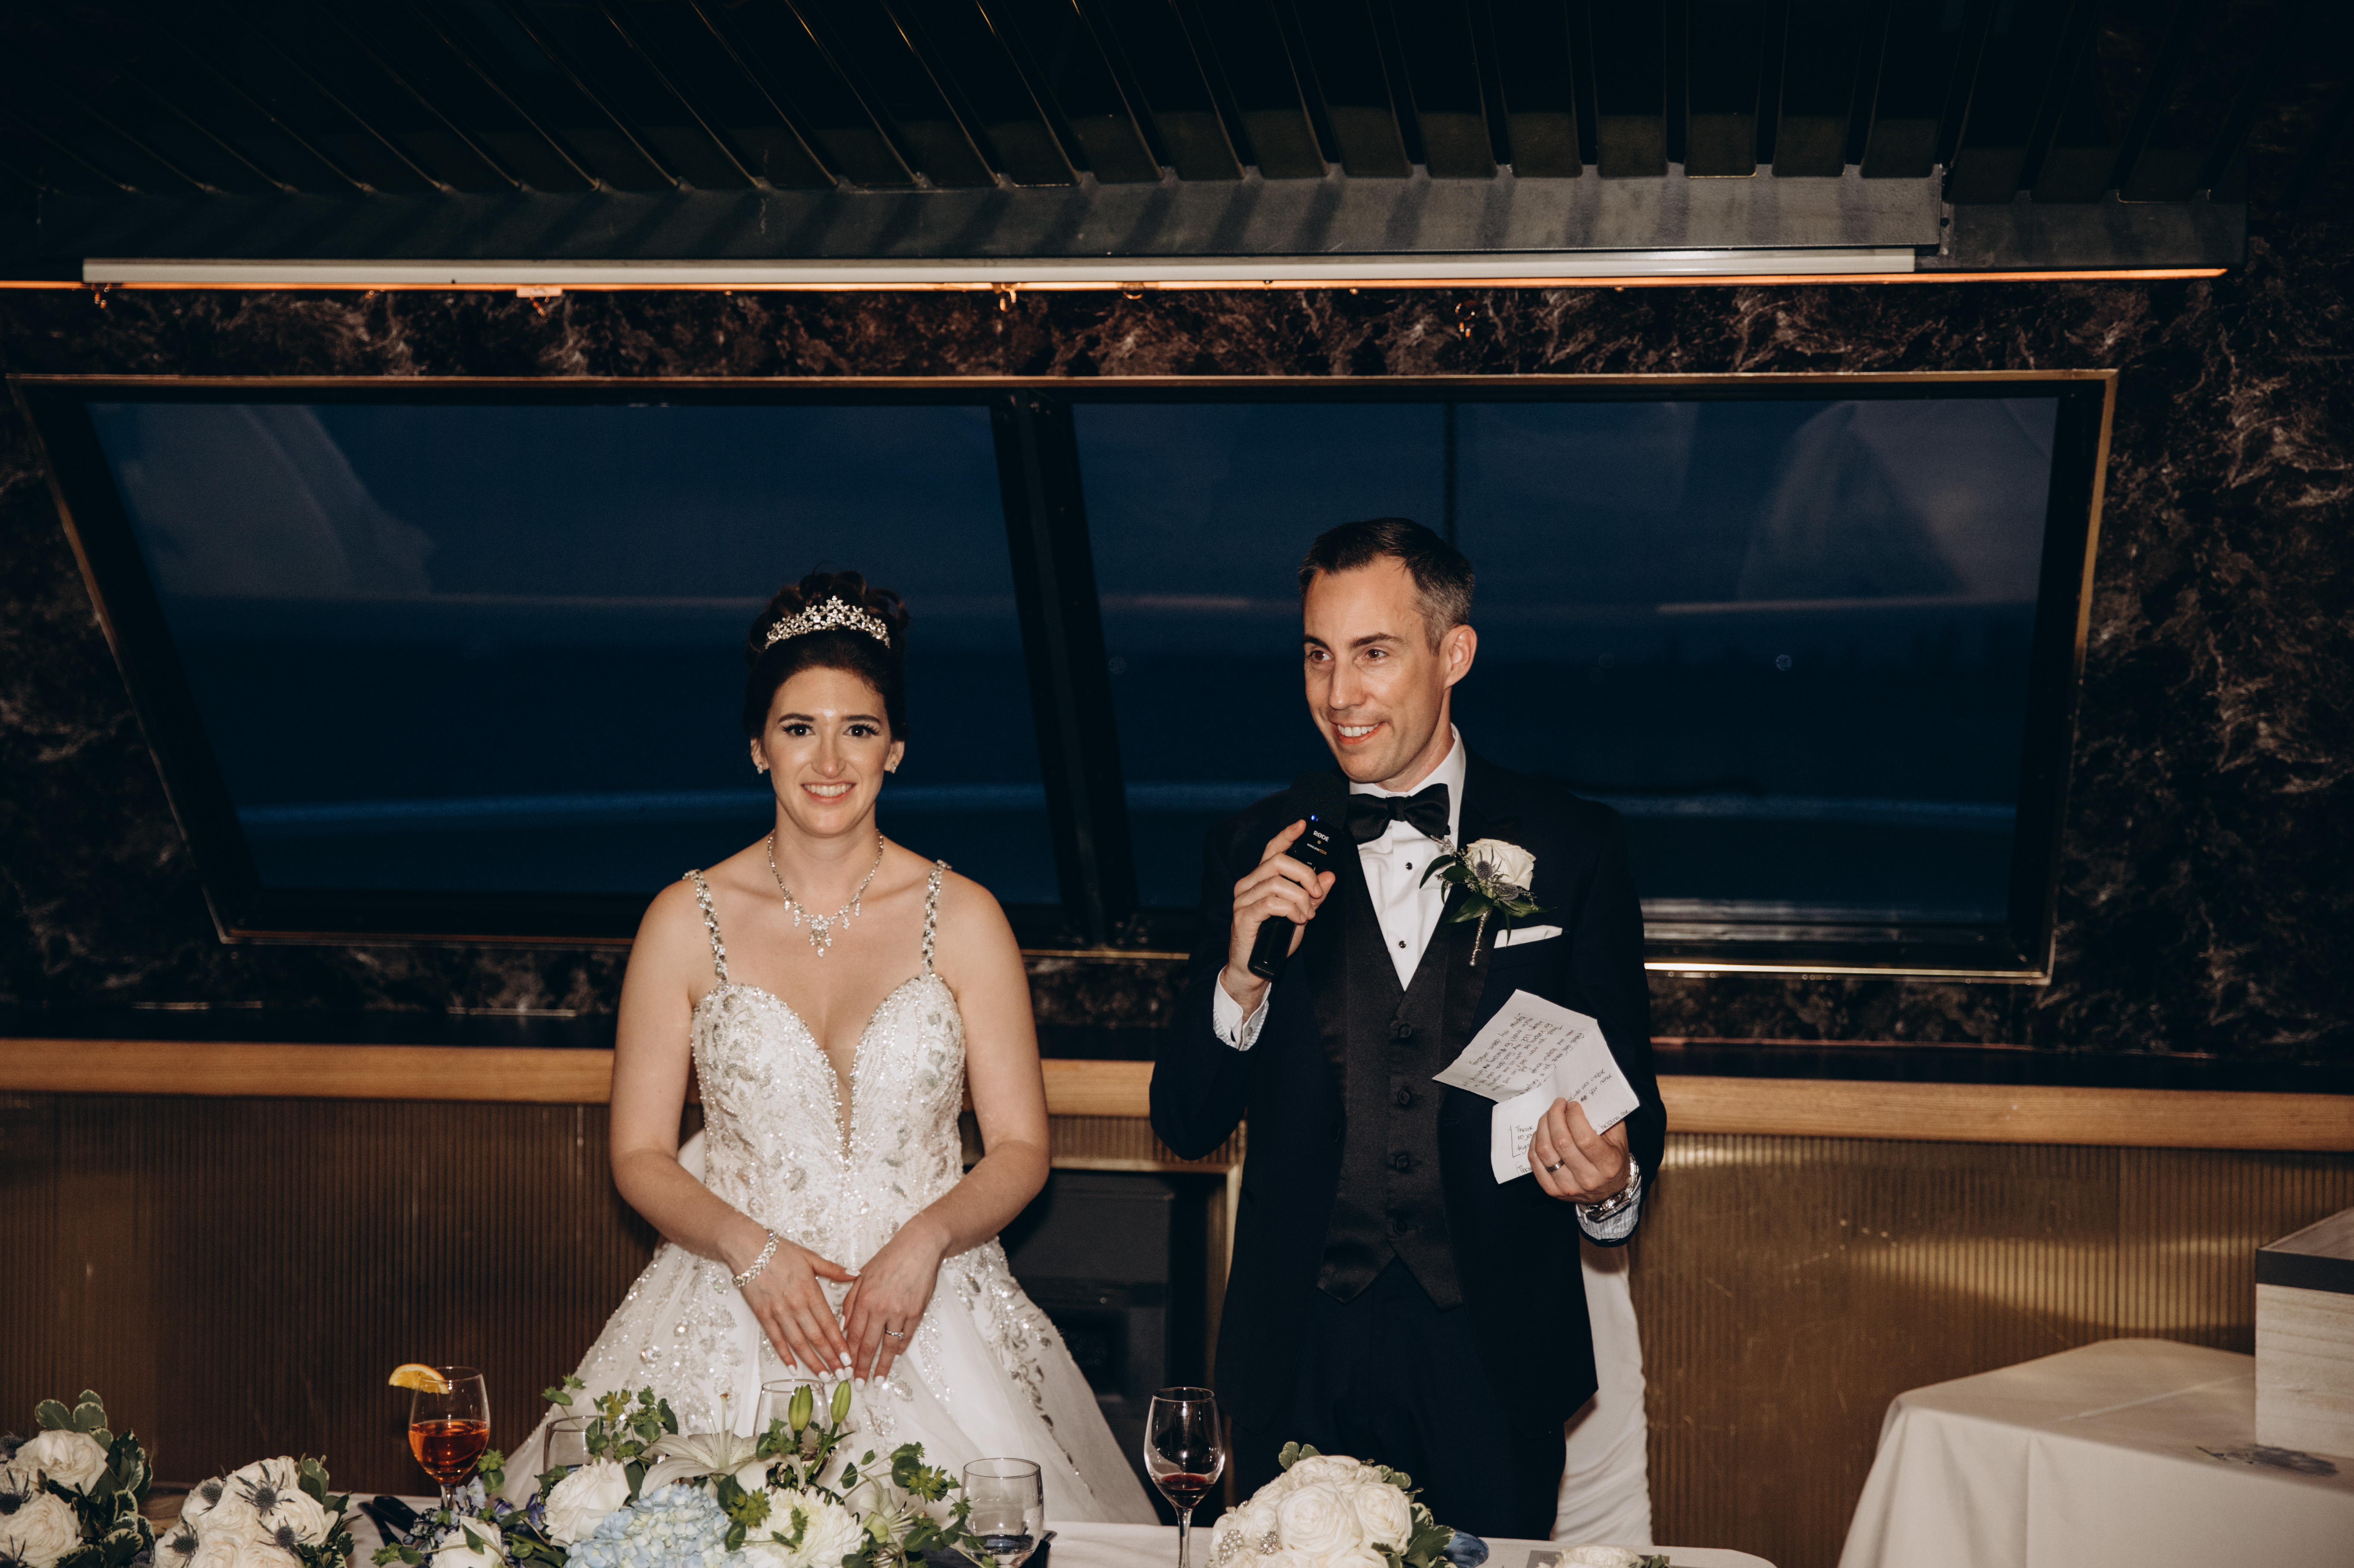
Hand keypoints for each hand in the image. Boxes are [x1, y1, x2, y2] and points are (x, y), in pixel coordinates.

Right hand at [727, 1221, 857, 1375]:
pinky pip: (776, 1339)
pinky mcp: (762, 1315)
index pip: (829, 1323)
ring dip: (811, 1362)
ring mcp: (778, 1312)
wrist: (748, 1248)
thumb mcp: (810, 1257)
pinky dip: (785, 1355)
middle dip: (830, 1358)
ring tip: (823, 1376)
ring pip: (797, 1343)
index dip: (840, 1343)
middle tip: (841, 1374)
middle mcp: (796, 1305)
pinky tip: (793, 1368)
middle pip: (816, 1337)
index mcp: (810, 1291)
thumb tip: (856, 1274)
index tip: (849, 1359)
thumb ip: (834, 1269)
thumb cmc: (780, 1250)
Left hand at [838, 1217, 948, 1384]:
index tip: (843, 1368)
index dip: (847, 1354)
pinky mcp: (917, 1311)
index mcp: (864, 1298)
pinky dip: (900, 1348)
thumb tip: (843, 1326)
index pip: (852, 1334)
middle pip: (868, 1345)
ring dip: (883, 1365)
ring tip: (877, 1380)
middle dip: (861, 1367)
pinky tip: (895, 1357)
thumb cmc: (889, 1258)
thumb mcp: (862, 1275)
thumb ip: (851, 1301)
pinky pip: (906, 1335)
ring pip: (888, 1345)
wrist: (919, 1246)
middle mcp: (880, 1307)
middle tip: (857, 1384)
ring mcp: (900, 1311)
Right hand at [1218, 819, 1337, 1011]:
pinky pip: (1272, 902)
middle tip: (1318, 892)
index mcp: (1260, 880)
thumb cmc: (1272, 941)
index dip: (1287, 835)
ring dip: (1301, 899)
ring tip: (1307, 914)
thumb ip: (1313, 895)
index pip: (1272, 850)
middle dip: (1305, 874)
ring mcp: (1243, 899)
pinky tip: (1298, 920)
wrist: (1253, 969)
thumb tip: (1329, 875)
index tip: (1303, 824)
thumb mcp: (1300, 914)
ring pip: (1278, 882)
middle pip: (1278, 862)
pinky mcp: (1244, 915)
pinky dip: (1292, 910)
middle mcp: (1248, 884)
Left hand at [1529, 1099, 1631, 1204]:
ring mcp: (1568, 1187)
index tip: (1572, 1105)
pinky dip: (1535, 1143)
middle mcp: (1588, 1179)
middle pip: (1561, 1142)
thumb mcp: (1619, 1139)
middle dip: (1555, 1116)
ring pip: (1545, 1151)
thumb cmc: (1613, 1159)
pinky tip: (1542, 1132)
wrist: (1609, 1192)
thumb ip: (1606, 1119)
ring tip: (1548, 1116)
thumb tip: (1586, 1097)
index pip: (1584, 1138)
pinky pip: (1535, 1162)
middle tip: (1558, 1104)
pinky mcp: (1552, 1191)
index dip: (1574, 1116)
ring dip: (1543, 1126)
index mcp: (1607, 1165)